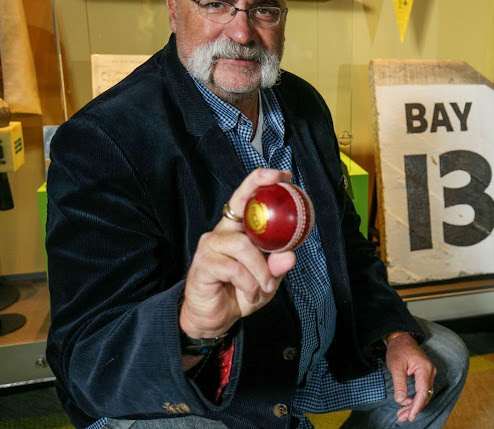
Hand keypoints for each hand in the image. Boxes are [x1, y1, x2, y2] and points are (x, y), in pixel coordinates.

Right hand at [180, 168, 295, 339]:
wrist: (214, 318)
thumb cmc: (240, 292)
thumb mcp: (267, 281)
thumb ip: (277, 267)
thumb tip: (290, 255)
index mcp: (240, 230)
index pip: (248, 199)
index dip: (261, 182)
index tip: (283, 175)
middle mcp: (223, 231)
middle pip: (238, 201)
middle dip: (257, 186)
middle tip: (277, 181)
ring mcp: (211, 245)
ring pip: (242, 245)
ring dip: (260, 270)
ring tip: (266, 287)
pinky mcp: (203, 264)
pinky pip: (233, 268)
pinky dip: (249, 283)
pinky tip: (251, 294)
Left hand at [385, 333, 436, 422]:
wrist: (401, 339)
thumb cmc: (398, 350)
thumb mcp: (396, 366)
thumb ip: (399, 383)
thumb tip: (401, 400)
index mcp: (424, 368)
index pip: (423, 392)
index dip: (416, 406)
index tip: (410, 416)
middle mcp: (430, 372)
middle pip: (425, 395)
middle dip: (414, 408)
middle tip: (402, 418)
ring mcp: (429, 373)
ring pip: (424, 394)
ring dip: (414, 405)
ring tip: (402, 414)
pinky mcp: (425, 375)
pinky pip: (422, 390)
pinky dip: (415, 399)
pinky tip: (406, 405)